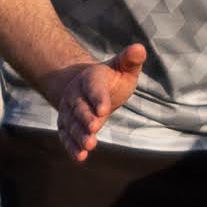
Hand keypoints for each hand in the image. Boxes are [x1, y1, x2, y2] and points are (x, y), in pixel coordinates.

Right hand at [53, 44, 145, 158]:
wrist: (84, 87)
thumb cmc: (110, 78)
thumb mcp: (122, 68)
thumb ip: (130, 60)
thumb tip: (140, 49)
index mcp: (90, 80)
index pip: (94, 90)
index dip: (98, 99)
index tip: (104, 109)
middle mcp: (76, 96)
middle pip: (81, 109)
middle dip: (87, 119)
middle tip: (94, 128)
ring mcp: (70, 112)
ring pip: (72, 124)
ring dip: (79, 135)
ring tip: (88, 146)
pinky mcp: (67, 126)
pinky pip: (67, 136)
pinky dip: (72, 146)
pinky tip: (79, 157)